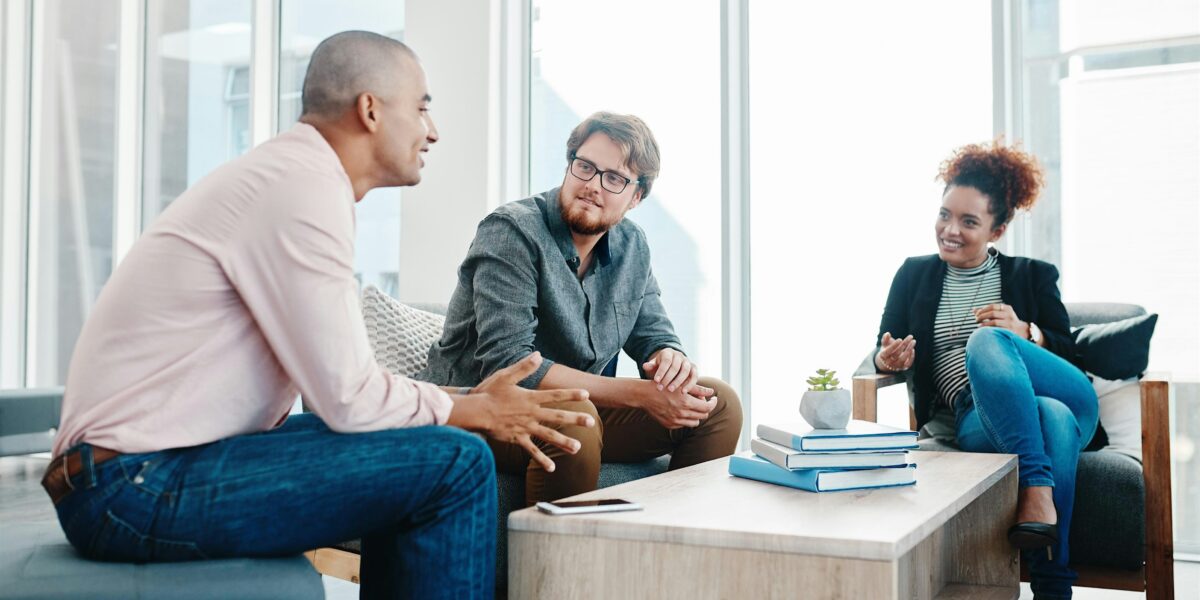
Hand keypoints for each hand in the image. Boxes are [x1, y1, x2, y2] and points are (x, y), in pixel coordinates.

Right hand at [450, 352, 593, 471]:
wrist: (475, 412)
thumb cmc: (489, 392)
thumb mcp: (506, 375)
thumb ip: (524, 367)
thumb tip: (538, 354)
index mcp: (530, 398)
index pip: (555, 395)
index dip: (571, 394)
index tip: (586, 395)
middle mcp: (531, 413)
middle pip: (557, 416)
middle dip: (575, 420)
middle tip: (591, 423)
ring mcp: (525, 427)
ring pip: (548, 435)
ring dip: (564, 442)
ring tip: (578, 449)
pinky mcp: (517, 438)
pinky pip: (532, 450)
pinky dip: (541, 459)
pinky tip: (552, 468)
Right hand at [637, 380, 715, 429]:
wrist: (644, 395)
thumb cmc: (663, 386)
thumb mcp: (680, 385)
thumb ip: (697, 389)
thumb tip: (711, 392)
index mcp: (686, 402)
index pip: (707, 407)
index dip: (713, 403)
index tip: (713, 399)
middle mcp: (681, 414)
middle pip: (703, 416)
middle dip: (705, 408)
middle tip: (703, 401)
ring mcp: (675, 421)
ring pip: (695, 423)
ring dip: (697, 415)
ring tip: (693, 406)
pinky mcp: (669, 425)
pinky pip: (683, 425)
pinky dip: (686, 419)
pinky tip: (682, 410)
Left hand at [642, 348, 698, 393]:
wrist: (671, 364)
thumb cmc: (660, 366)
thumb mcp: (654, 364)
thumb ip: (650, 366)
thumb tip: (645, 366)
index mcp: (668, 353)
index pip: (666, 361)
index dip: (661, 371)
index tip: (656, 381)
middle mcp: (679, 356)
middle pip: (675, 366)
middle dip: (668, 378)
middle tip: (661, 388)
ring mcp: (688, 362)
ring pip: (685, 371)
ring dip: (678, 381)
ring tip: (671, 390)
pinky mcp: (694, 369)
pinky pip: (694, 376)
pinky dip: (690, 384)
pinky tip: (683, 392)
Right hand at [875, 332, 914, 371]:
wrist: (889, 362)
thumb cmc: (887, 350)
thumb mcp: (885, 344)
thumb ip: (885, 339)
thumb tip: (887, 333)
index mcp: (883, 356)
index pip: (888, 351)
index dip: (894, 345)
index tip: (900, 339)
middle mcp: (889, 362)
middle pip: (896, 354)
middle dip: (904, 344)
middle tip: (910, 336)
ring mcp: (897, 365)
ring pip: (903, 358)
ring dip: (909, 349)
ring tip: (913, 341)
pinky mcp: (903, 367)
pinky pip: (908, 363)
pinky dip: (911, 356)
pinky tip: (913, 349)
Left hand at [974, 303, 1028, 337]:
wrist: (1022, 331)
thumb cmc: (1007, 321)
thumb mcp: (1000, 314)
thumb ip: (987, 311)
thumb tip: (973, 309)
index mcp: (1006, 308)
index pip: (992, 306)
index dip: (982, 309)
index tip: (976, 314)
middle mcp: (1009, 314)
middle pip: (992, 313)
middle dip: (982, 316)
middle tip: (976, 319)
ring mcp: (1010, 322)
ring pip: (994, 321)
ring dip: (984, 323)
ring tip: (979, 325)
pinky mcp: (1009, 330)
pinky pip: (997, 329)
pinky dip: (988, 329)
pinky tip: (983, 330)